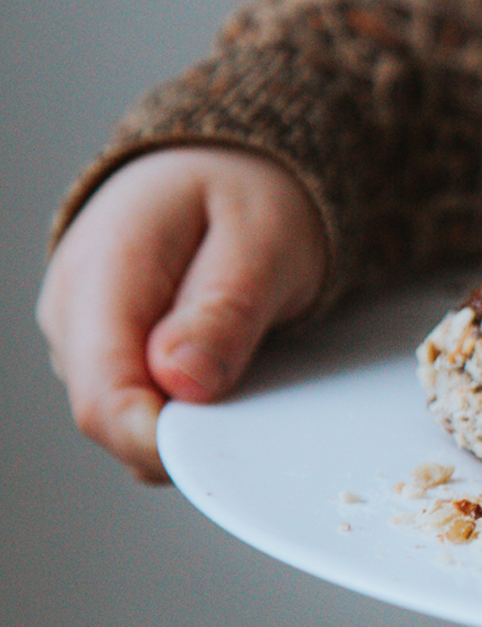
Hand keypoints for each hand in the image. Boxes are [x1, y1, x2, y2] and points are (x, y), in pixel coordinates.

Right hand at [37, 147, 327, 482]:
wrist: (228, 170)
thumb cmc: (247, 196)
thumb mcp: (262, 240)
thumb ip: (224, 310)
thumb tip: (181, 381)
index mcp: (104, 272)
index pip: (104, 395)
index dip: (159, 442)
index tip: (222, 456)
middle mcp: (73, 310)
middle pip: (110, 417)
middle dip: (184, 431)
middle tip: (260, 393)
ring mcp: (82, 335)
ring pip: (125, 418)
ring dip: (189, 417)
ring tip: (245, 362)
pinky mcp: (105, 352)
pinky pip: (140, 404)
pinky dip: (187, 406)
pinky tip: (225, 371)